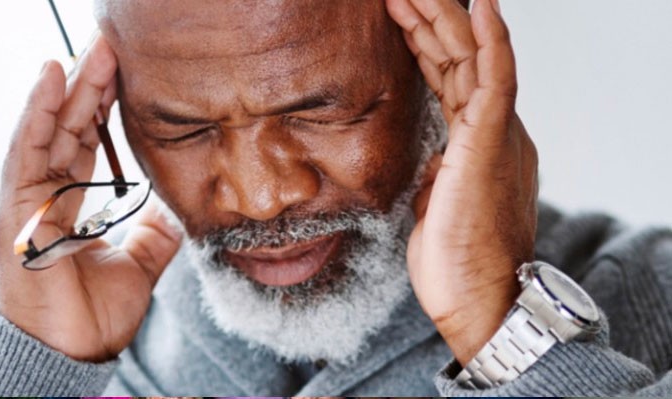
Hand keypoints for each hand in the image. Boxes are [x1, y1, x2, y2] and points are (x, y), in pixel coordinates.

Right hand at [0, 34, 182, 361]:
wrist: (68, 357)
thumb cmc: (90, 318)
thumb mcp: (137, 265)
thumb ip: (153, 234)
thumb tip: (175, 208)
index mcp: (67, 204)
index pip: (85, 141)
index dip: (104, 106)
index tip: (126, 71)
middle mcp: (42, 195)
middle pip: (67, 127)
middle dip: (90, 85)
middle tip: (111, 45)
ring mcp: (23, 200)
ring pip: (46, 129)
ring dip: (68, 87)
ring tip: (90, 50)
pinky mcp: (12, 209)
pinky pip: (24, 150)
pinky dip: (37, 112)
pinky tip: (50, 76)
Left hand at [386, 0, 538, 364]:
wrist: (478, 299)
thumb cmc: (455, 262)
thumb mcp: (435, 205)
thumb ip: (435, 175)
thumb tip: (428, 165)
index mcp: (476, 144)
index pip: (449, 81)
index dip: (424, 47)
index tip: (397, 19)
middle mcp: (491, 131)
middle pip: (459, 61)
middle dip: (429, 22)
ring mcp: (495, 134)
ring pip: (473, 59)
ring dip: (445, 19)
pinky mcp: (493, 144)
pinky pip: (496, 79)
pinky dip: (489, 41)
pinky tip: (479, 6)